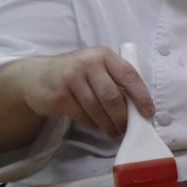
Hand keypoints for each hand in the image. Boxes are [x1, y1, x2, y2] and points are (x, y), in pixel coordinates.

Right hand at [18, 47, 153, 138]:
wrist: (37, 76)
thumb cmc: (77, 74)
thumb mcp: (98, 67)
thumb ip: (116, 79)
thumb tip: (139, 107)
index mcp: (104, 55)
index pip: (129, 76)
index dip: (142, 97)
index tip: (148, 113)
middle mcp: (88, 63)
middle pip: (112, 96)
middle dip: (122, 117)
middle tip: (127, 129)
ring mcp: (71, 78)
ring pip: (97, 109)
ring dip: (108, 124)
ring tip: (114, 132)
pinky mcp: (59, 95)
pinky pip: (82, 115)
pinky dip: (92, 123)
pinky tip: (96, 125)